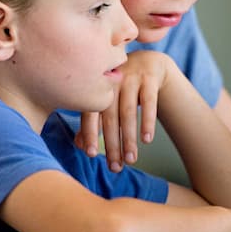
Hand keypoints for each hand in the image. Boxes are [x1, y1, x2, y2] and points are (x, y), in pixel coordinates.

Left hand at [75, 51, 176, 170]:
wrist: (150, 63)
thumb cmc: (124, 88)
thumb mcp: (109, 101)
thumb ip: (94, 121)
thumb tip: (79, 145)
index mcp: (97, 87)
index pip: (91, 114)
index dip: (89, 133)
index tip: (91, 154)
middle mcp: (112, 81)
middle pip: (110, 117)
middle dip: (112, 144)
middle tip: (116, 168)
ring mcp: (131, 77)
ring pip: (129, 112)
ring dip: (129, 138)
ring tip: (131, 160)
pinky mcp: (150, 77)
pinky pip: (149, 102)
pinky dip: (147, 121)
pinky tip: (147, 140)